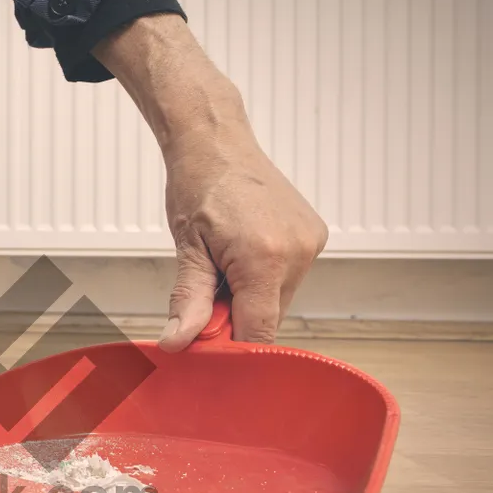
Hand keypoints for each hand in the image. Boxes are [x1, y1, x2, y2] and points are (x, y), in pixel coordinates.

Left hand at [159, 118, 326, 347]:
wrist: (216, 143)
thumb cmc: (199, 186)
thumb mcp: (187, 249)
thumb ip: (188, 301)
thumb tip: (178, 342)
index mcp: (265, 258)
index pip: (259, 333)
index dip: (232, 349)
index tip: (207, 348)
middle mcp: (297, 252)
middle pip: (268, 319)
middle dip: (235, 317)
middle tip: (207, 287)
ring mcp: (310, 243)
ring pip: (277, 300)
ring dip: (250, 297)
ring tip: (225, 261)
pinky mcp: (314, 236)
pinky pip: (287, 278)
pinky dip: (263, 278)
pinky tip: (243, 252)